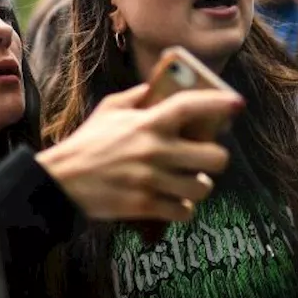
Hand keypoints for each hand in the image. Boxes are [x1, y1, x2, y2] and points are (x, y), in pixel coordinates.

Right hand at [37, 84, 242, 221]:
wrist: (60, 181)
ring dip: (200, 187)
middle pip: (214, 157)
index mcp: (147, 123)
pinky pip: (183, 211)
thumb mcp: (109, 110)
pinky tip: (176, 203)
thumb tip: (158, 85)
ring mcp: (151, 180)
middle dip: (215, 159)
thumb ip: (137, 97)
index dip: (218, 103)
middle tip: (206, 159)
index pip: (190, 106)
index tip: (237, 104)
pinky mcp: (144, 205)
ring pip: (202, 188)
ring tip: (191, 183)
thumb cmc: (87, 143)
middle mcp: (154, 150)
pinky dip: (184, 209)